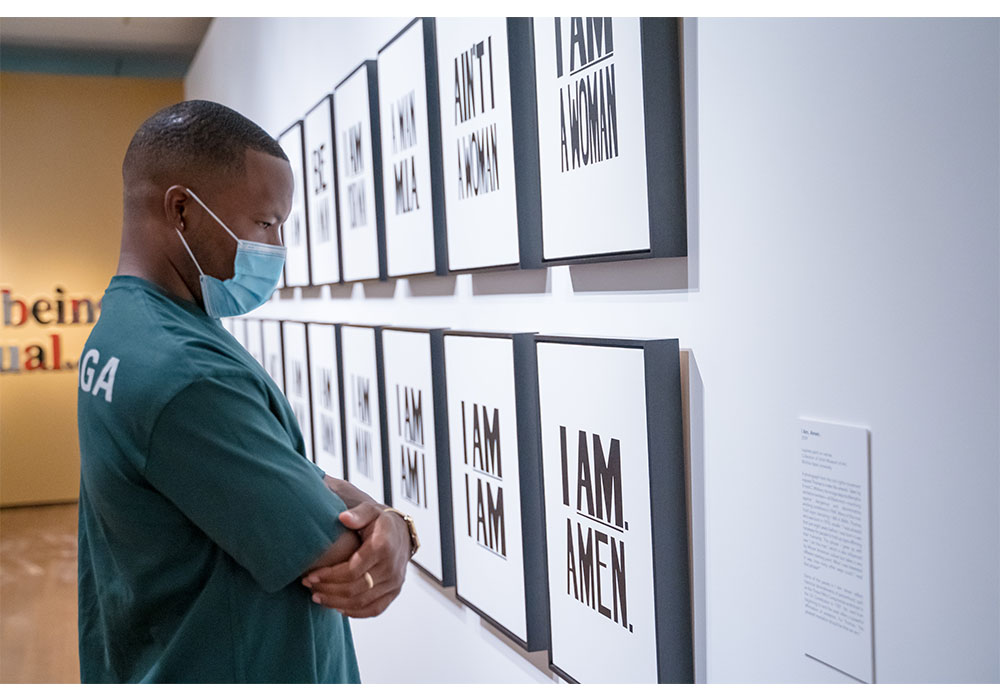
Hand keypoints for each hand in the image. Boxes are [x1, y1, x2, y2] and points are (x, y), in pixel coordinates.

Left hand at [302, 501, 410, 616]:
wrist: (402, 533)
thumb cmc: (380, 521)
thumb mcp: (370, 510)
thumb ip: (357, 514)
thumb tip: (343, 517)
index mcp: (383, 547)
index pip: (352, 571)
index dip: (328, 576)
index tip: (310, 576)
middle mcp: (391, 567)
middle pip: (354, 589)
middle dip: (327, 590)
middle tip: (308, 586)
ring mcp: (394, 582)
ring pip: (361, 602)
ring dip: (336, 603)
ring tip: (317, 597)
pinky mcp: (394, 592)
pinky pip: (374, 609)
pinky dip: (354, 612)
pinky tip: (337, 607)